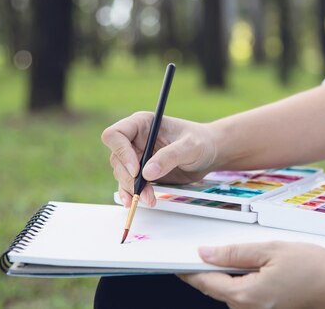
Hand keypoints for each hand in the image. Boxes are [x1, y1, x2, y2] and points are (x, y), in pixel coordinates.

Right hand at [101, 112, 217, 206]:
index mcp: (142, 124)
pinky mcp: (141, 172)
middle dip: (129, 178)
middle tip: (144, 191)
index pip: (116, 135)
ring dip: (132, 189)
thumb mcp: (190, 146)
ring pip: (121, 174)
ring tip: (149, 199)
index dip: (121, 152)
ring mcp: (137, 156)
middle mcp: (135, 139)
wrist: (209, 154)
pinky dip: (130, 194)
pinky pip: (128, 184)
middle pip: (117, 158)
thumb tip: (147, 172)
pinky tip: (136, 202)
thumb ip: (170, 156)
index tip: (136, 170)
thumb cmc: (201, 142)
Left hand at [179, 241, 324, 308]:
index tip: (178, 261)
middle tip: (213, 249)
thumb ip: (235, 254)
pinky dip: (247, 284)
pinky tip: (262, 271)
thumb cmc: (314, 268)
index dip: (190, 270)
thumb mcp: (270, 250)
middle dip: (214, 270)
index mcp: (247, 296)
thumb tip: (206, 254)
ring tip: (251, 257)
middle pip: (220, 289)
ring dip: (234, 277)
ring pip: (235, 294)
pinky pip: (249, 299)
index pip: (207, 282)